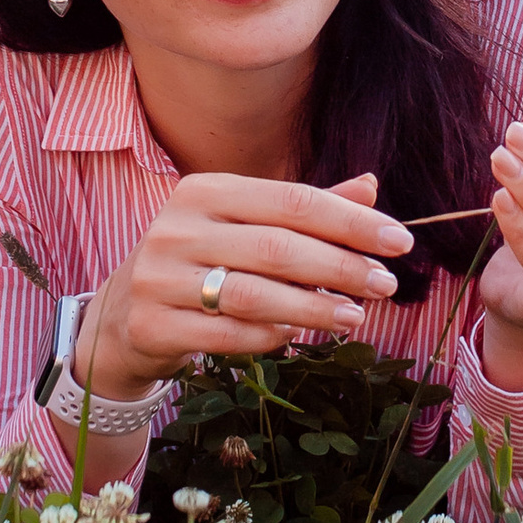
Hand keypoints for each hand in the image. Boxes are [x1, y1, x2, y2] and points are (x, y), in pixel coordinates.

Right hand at [77, 169, 413, 402]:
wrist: (122, 314)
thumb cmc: (200, 263)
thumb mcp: (244, 227)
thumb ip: (303, 210)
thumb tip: (370, 186)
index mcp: (205, 191)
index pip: (293, 200)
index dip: (351, 222)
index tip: (400, 241)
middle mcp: (178, 227)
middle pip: (277, 246)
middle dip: (341, 267)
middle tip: (385, 284)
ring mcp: (159, 276)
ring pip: (253, 293)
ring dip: (314, 307)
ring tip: (354, 317)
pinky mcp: (152, 323)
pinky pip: (227, 334)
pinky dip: (270, 335)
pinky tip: (299, 335)